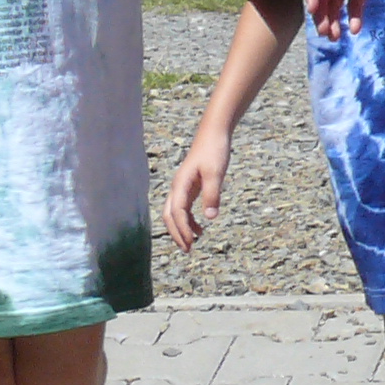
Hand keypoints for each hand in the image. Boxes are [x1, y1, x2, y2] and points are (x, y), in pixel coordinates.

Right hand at [163, 134, 226, 252]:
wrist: (213, 135)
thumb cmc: (214, 151)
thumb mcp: (215, 173)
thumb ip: (212, 194)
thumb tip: (209, 218)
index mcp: (181, 184)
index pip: (176, 212)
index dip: (182, 228)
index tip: (192, 242)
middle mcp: (177, 187)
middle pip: (169, 216)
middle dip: (176, 234)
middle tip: (188, 250)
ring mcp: (182, 188)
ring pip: (174, 214)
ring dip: (181, 229)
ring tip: (193, 244)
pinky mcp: (189, 187)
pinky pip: (184, 209)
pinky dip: (189, 221)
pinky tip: (201, 228)